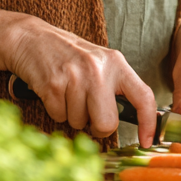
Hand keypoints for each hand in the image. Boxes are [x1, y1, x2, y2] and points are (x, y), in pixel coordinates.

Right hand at [5, 14, 157, 144]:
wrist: (32, 38)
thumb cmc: (69, 55)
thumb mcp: (100, 62)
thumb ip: (116, 87)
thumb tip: (135, 120)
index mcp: (116, 63)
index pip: (143, 96)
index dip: (149, 123)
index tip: (147, 141)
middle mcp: (98, 69)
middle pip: (107, 123)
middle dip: (97, 127)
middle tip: (88, 112)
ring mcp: (75, 76)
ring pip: (80, 123)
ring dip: (72, 115)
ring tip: (67, 92)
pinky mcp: (53, 84)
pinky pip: (59, 117)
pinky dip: (56, 110)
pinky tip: (54, 92)